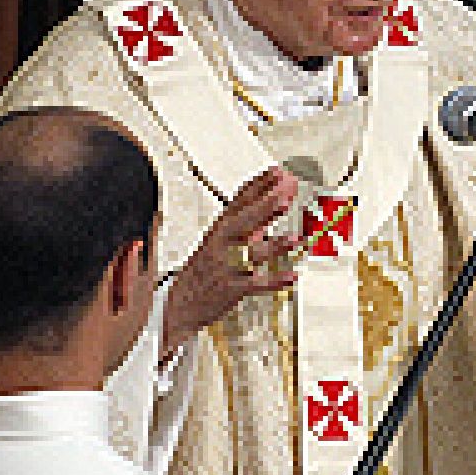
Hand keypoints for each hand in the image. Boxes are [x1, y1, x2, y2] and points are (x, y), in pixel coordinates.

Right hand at [161, 167, 299, 362]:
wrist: (180, 303)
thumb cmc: (207, 267)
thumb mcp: (224, 239)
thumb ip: (252, 220)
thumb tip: (276, 199)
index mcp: (221, 229)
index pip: (240, 202)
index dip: (259, 186)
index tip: (277, 171)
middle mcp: (222, 244)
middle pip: (244, 222)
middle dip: (265, 206)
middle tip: (285, 193)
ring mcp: (226, 266)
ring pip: (252, 254)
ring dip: (275, 246)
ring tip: (295, 238)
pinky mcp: (231, 288)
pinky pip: (255, 284)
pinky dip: (274, 281)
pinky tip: (292, 276)